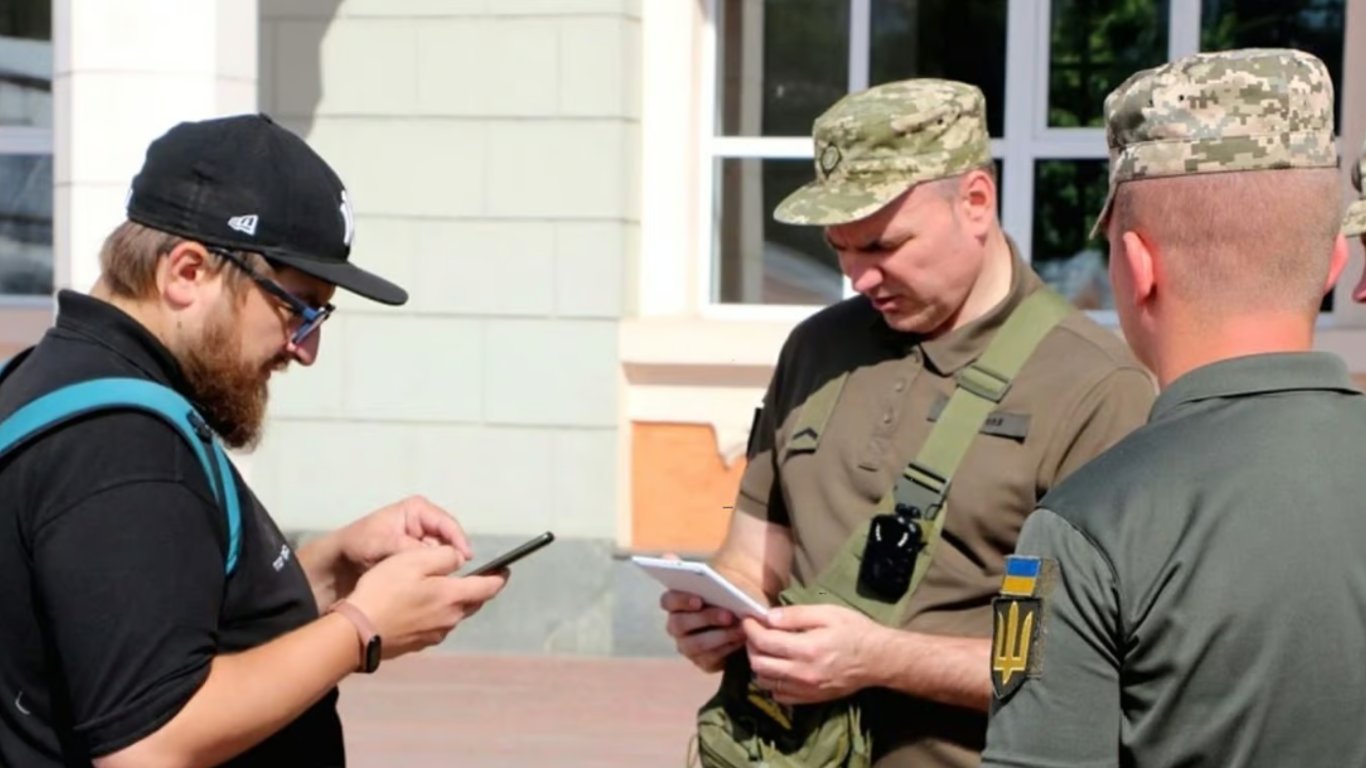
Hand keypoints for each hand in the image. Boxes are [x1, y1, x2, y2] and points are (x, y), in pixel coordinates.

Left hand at [339, 495, 472, 575]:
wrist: (341, 560)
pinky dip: (434, 573)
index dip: (458, 540)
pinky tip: (433, 584)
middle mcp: (425, 522)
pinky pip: (434, 564)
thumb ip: (411, 549)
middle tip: (452, 576)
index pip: (447, 523)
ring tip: (441, 582)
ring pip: (443, 554)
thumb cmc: (359, 543)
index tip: (465, 559)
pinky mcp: (420, 555)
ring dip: (441, 567)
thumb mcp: (383, 543)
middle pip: (449, 539)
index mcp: (417, 509)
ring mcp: (424, 539)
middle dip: (450, 556)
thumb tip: (439, 557)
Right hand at [346, 545, 506, 659]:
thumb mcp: (413, 561)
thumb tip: (459, 560)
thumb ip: (443, 557)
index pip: (488, 588)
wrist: (356, 632)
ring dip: (454, 601)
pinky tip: (420, 606)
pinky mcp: (419, 643)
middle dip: (477, 589)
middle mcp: (450, 619)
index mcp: (453, 597)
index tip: (506, 570)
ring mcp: (435, 634)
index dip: (499, 577)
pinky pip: (436, 624)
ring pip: (454, 614)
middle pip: (473, 602)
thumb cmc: (383, 591)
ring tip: (442, 588)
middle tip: (475, 576)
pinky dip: (436, 612)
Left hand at [744, 604, 887, 704]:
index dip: (750, 629)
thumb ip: (796, 615)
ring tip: (766, 650)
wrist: (879, 660)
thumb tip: (768, 617)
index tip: (749, 619)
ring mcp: (806, 689)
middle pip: (759, 663)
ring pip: (765, 682)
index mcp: (806, 648)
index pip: (764, 641)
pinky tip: (779, 668)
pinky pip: (779, 696)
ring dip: (759, 664)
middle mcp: (802, 672)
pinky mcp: (810, 699)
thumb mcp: (828, 613)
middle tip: (756, 633)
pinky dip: (772, 682)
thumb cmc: (855, 631)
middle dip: (751, 645)